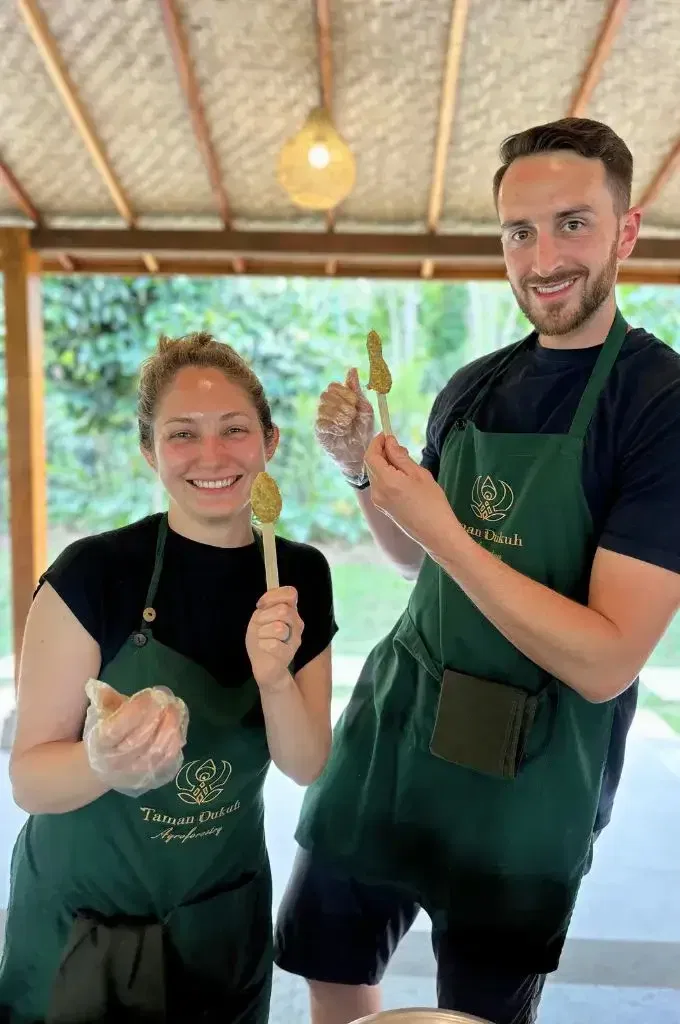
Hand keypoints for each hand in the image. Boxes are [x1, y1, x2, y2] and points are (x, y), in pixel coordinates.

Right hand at [83, 682, 187, 795]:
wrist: (105, 767)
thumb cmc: (105, 731)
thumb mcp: (101, 713)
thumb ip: (104, 700)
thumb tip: (97, 686)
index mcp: (100, 745)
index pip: (115, 730)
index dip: (134, 712)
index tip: (149, 695)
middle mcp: (116, 762)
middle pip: (139, 741)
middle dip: (155, 717)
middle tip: (166, 699)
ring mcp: (135, 773)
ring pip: (156, 752)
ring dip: (169, 727)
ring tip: (174, 708)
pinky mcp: (152, 777)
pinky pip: (168, 760)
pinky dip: (175, 741)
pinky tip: (178, 724)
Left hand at [246, 586, 303, 690]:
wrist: (263, 665)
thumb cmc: (262, 640)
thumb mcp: (260, 618)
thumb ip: (266, 607)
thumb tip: (265, 600)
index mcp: (290, 612)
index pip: (290, 593)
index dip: (273, 597)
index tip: (261, 606)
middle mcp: (297, 624)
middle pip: (283, 610)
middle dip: (264, 618)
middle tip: (260, 627)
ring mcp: (295, 640)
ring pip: (278, 628)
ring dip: (262, 633)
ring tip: (263, 639)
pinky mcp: (288, 655)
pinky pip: (273, 645)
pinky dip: (263, 645)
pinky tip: (264, 649)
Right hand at [315, 368, 374, 476]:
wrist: (361, 453)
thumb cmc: (363, 430)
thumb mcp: (364, 408)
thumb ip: (357, 390)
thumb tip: (352, 369)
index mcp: (338, 398)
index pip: (333, 386)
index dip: (344, 392)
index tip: (355, 402)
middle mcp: (327, 406)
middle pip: (326, 395)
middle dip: (342, 404)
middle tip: (352, 415)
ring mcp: (322, 419)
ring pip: (323, 408)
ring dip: (339, 415)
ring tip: (348, 424)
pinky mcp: (320, 432)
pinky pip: (321, 422)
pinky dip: (334, 426)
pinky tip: (342, 431)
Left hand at [365, 434, 459, 553]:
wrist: (436, 533)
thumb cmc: (432, 502)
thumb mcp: (418, 474)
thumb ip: (399, 457)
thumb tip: (388, 442)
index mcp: (385, 481)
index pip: (370, 456)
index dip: (376, 442)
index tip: (387, 434)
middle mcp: (376, 492)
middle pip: (371, 465)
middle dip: (381, 452)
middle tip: (400, 447)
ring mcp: (378, 501)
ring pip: (376, 475)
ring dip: (385, 464)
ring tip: (404, 462)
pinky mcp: (383, 508)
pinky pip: (380, 485)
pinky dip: (387, 475)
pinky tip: (403, 476)